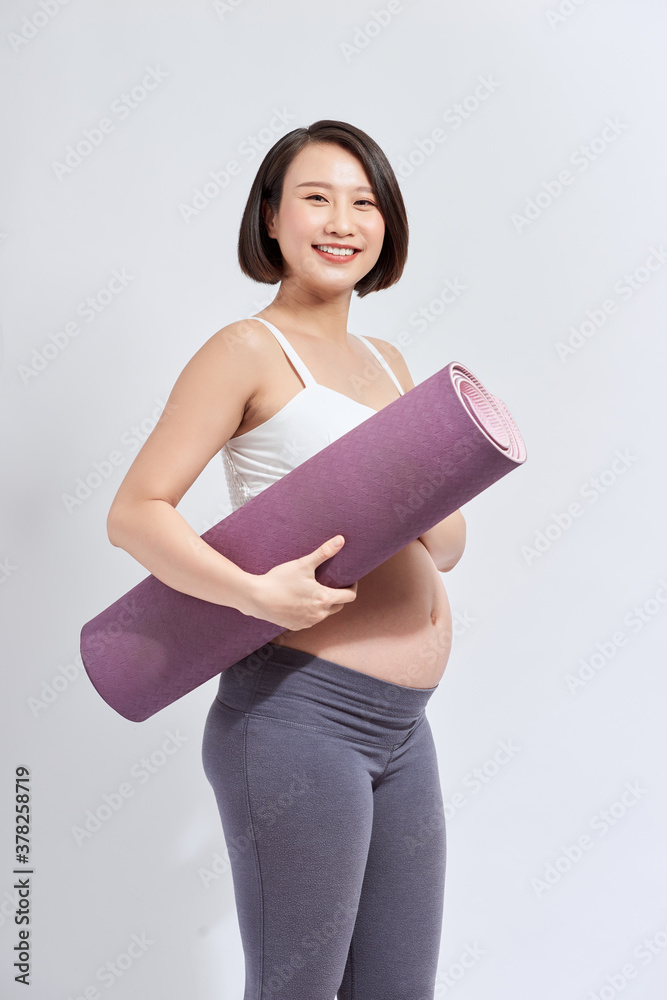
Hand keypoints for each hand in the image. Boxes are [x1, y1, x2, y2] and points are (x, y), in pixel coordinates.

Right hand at [243, 535, 357, 629]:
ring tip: (316, 591)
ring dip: (324, 605)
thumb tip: (341, 540)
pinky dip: (310, 611)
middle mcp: (319, 614)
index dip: (352, 587)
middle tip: (331, 584)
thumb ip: (324, 553)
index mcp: (324, 599)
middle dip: (338, 596)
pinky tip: (301, 601)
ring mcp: (308, 622)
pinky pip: (310, 619)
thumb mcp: (303, 564)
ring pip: (324, 614)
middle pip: (339, 606)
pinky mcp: (297, 626)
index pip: (349, 597)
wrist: (256, 598)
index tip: (349, 580)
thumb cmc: (280, 580)